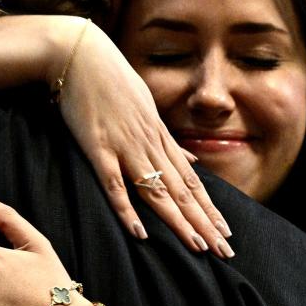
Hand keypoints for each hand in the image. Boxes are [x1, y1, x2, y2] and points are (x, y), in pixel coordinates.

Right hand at [52, 20, 233, 256]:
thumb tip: (192, 161)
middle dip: (204, 223)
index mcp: (159, 136)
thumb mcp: (148, 107)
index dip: (209, 209)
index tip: (226, 233)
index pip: (191, 181)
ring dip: (178, 221)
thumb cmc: (111, 80)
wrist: (80, 54)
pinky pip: (114, 184)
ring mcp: (124, 146)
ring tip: (197, 247)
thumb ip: (168, 139)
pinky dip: (127, 209)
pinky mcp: (98, 148)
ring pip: (157, 191)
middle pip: (181, 191)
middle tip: (225, 252)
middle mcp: (149, 144)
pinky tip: (139, 232)